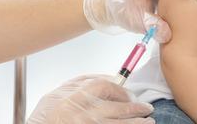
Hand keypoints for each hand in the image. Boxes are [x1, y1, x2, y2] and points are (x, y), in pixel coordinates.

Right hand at [27, 75, 154, 123]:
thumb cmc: (47, 113)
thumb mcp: (61, 92)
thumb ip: (84, 81)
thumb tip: (110, 78)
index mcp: (77, 95)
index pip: (107, 87)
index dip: (123, 91)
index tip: (131, 95)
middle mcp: (84, 112)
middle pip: (118, 108)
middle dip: (136, 108)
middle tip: (147, 109)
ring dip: (137, 123)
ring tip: (149, 122)